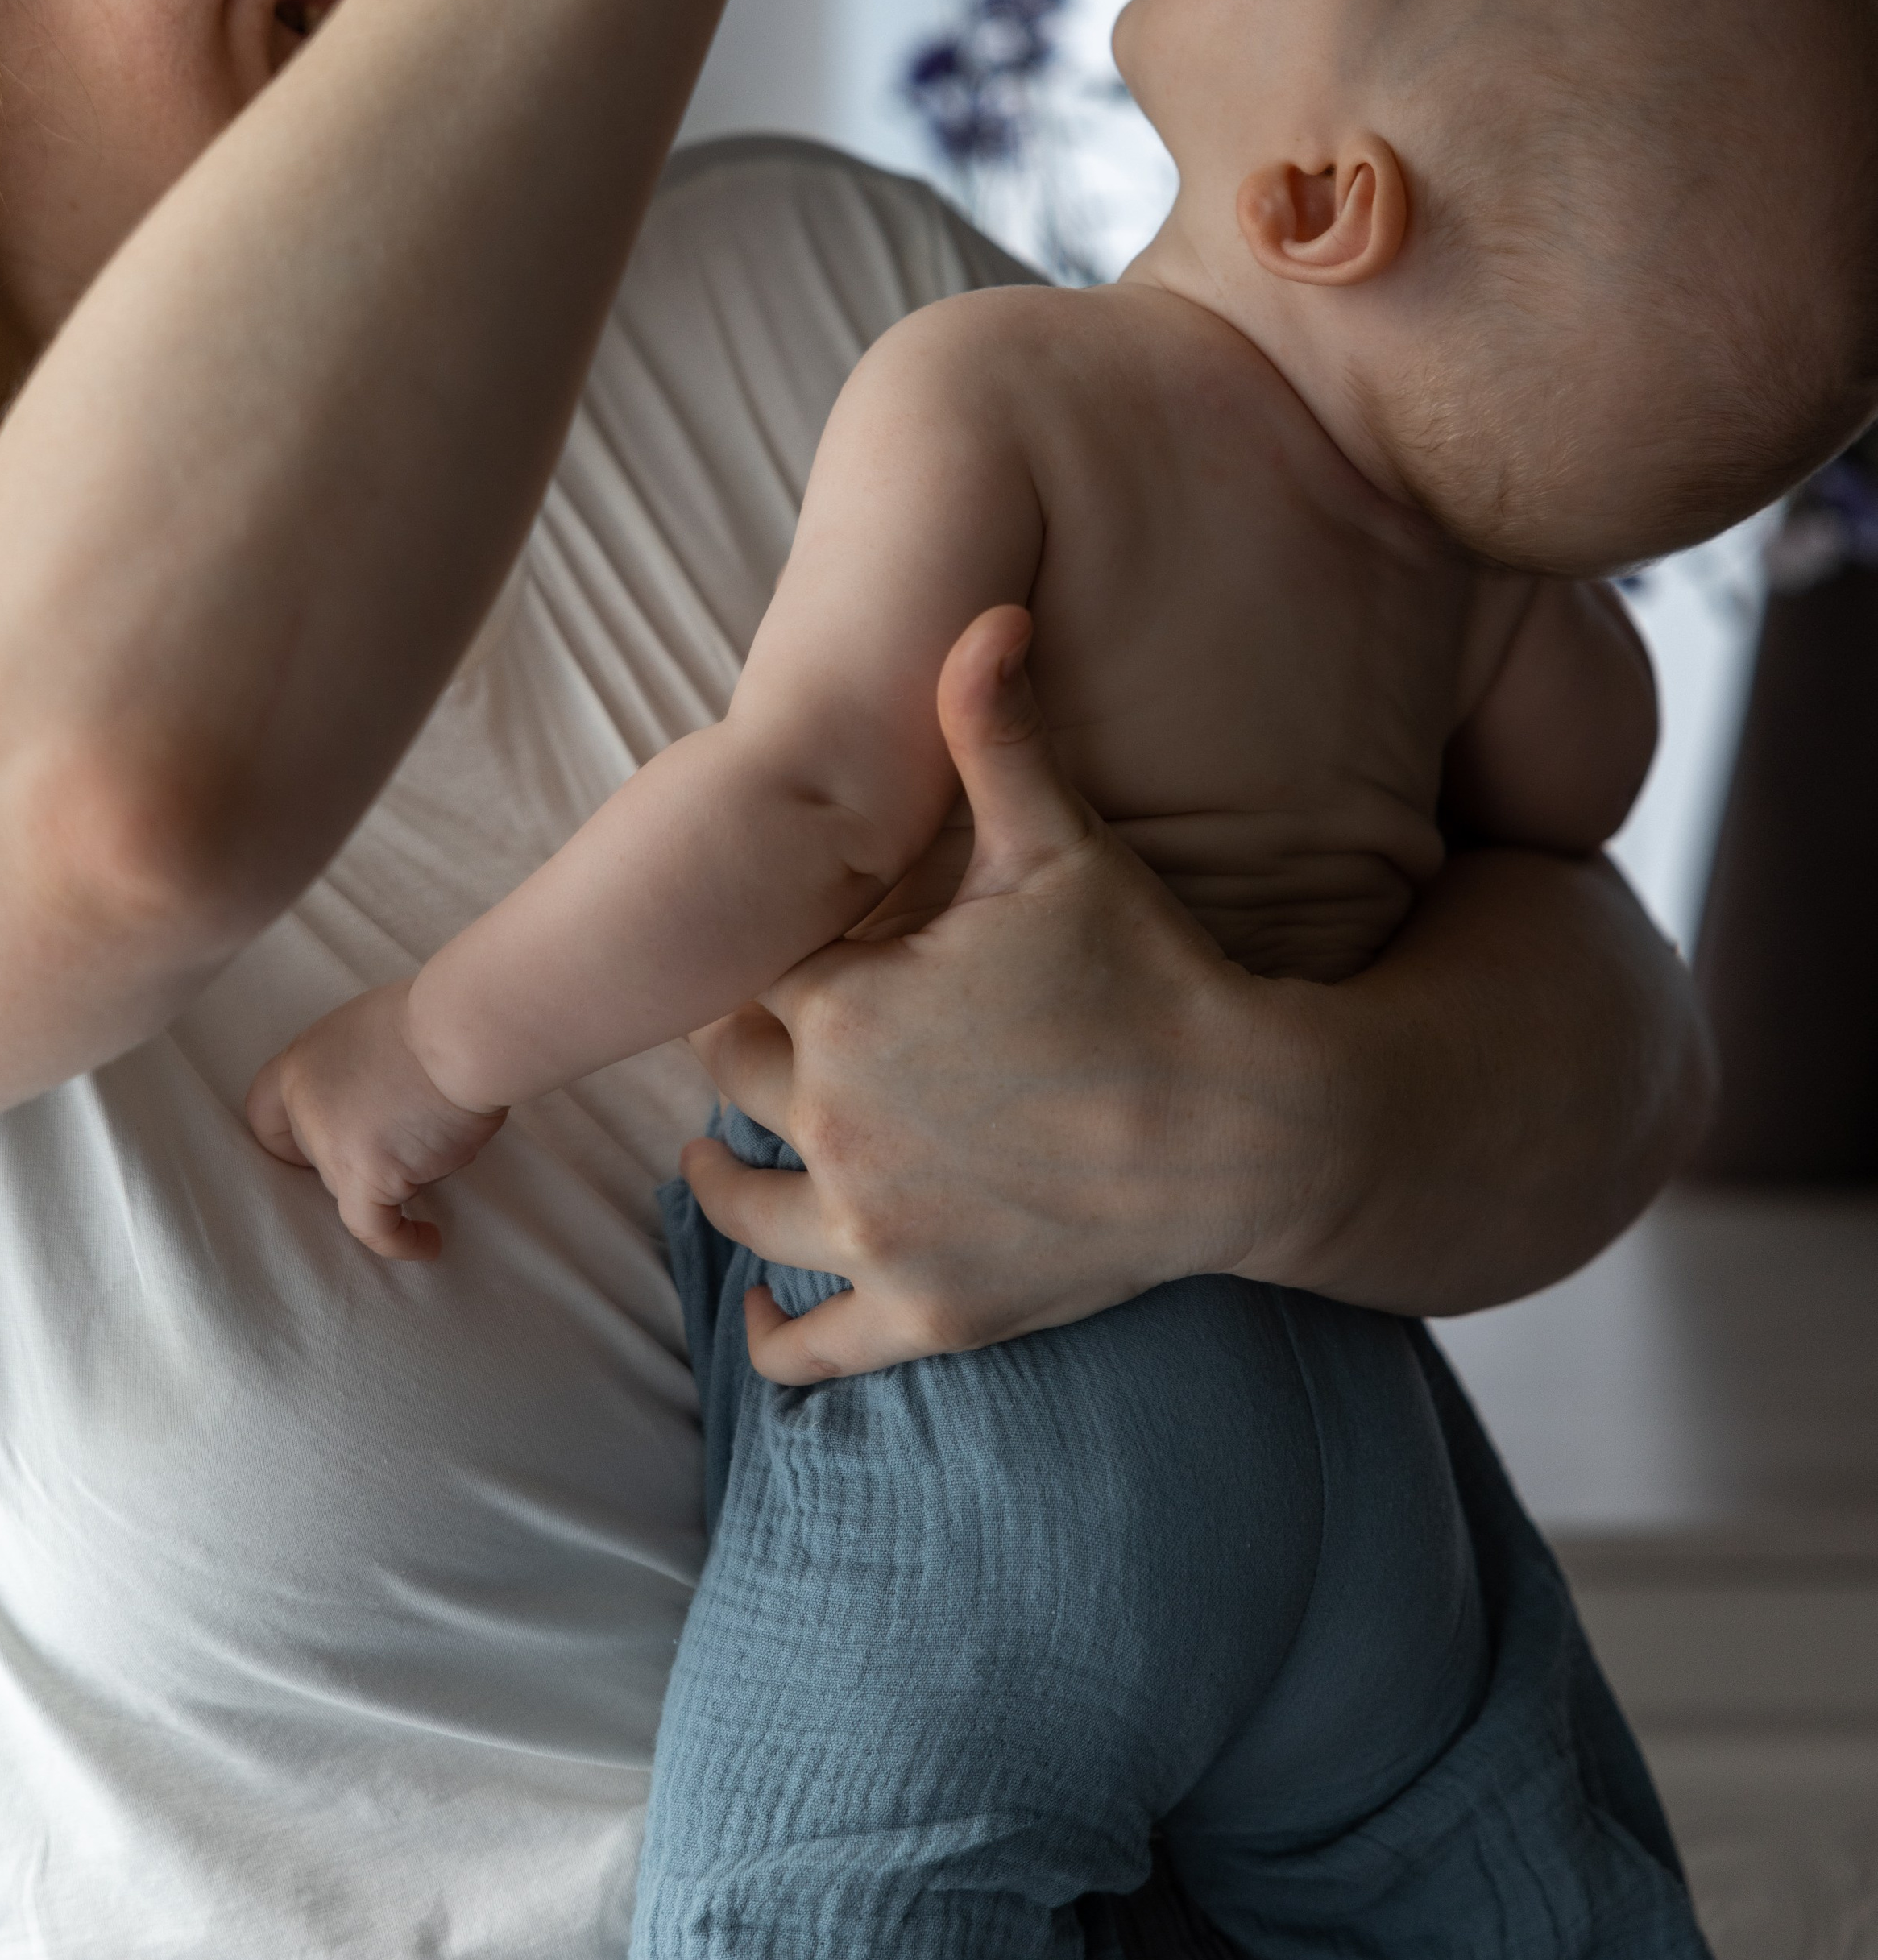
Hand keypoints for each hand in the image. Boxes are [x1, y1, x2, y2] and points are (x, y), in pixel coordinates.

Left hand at [244, 980, 503, 1259]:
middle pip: (319, 1155)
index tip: (318, 1144)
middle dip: (357, 1152)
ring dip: (393, 1175)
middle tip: (403, 1132)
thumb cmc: (439, 1015)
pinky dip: (402, 1240)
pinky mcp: (370, 1175)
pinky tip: (428, 1242)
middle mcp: (307, 1106)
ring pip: (353, 1186)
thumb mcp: (376, 1024)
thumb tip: (384, 1091)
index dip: (293, 1134)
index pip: (265, 1115)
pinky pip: (375, 1228)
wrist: (463, 1029)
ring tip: (440, 1143)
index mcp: (304, 1063)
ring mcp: (334, 1145)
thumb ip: (360, 1062)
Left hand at [681, 607, 1327, 1378]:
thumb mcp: (1063, 844)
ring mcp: (876, 1228)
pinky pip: (807, 1348)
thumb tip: (981, 610)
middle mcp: (836, 1121)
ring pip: (742, 1210)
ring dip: (720, 1187)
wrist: (1248, 1124)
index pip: (750, 987)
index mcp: (844, 1006)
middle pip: (732, 1091)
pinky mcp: (924, 1315)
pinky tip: (760, 1323)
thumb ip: (997, 731)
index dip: (770, 976)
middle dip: (740, 1071)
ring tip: (712, 1170)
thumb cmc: (1149, 974)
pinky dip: (773, 1339)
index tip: (791, 972)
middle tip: (750, 1061)